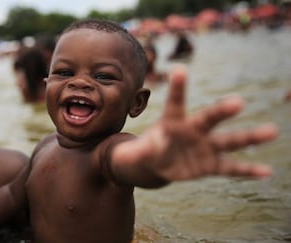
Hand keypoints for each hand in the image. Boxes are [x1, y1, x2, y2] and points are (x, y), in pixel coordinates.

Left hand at [136, 66, 277, 180]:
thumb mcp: (137, 152)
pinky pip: (230, 168)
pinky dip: (248, 170)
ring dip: (250, 137)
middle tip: (238, 102)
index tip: (180, 69)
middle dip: (222, 111)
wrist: (158, 164)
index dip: (177, 88)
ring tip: (272, 131)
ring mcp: (204, 147)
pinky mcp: (210, 165)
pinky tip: (267, 171)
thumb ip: (141, 151)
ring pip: (228, 141)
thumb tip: (150, 149)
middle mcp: (193, 130)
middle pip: (209, 119)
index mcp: (172, 122)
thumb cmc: (148, 150)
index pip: (175, 103)